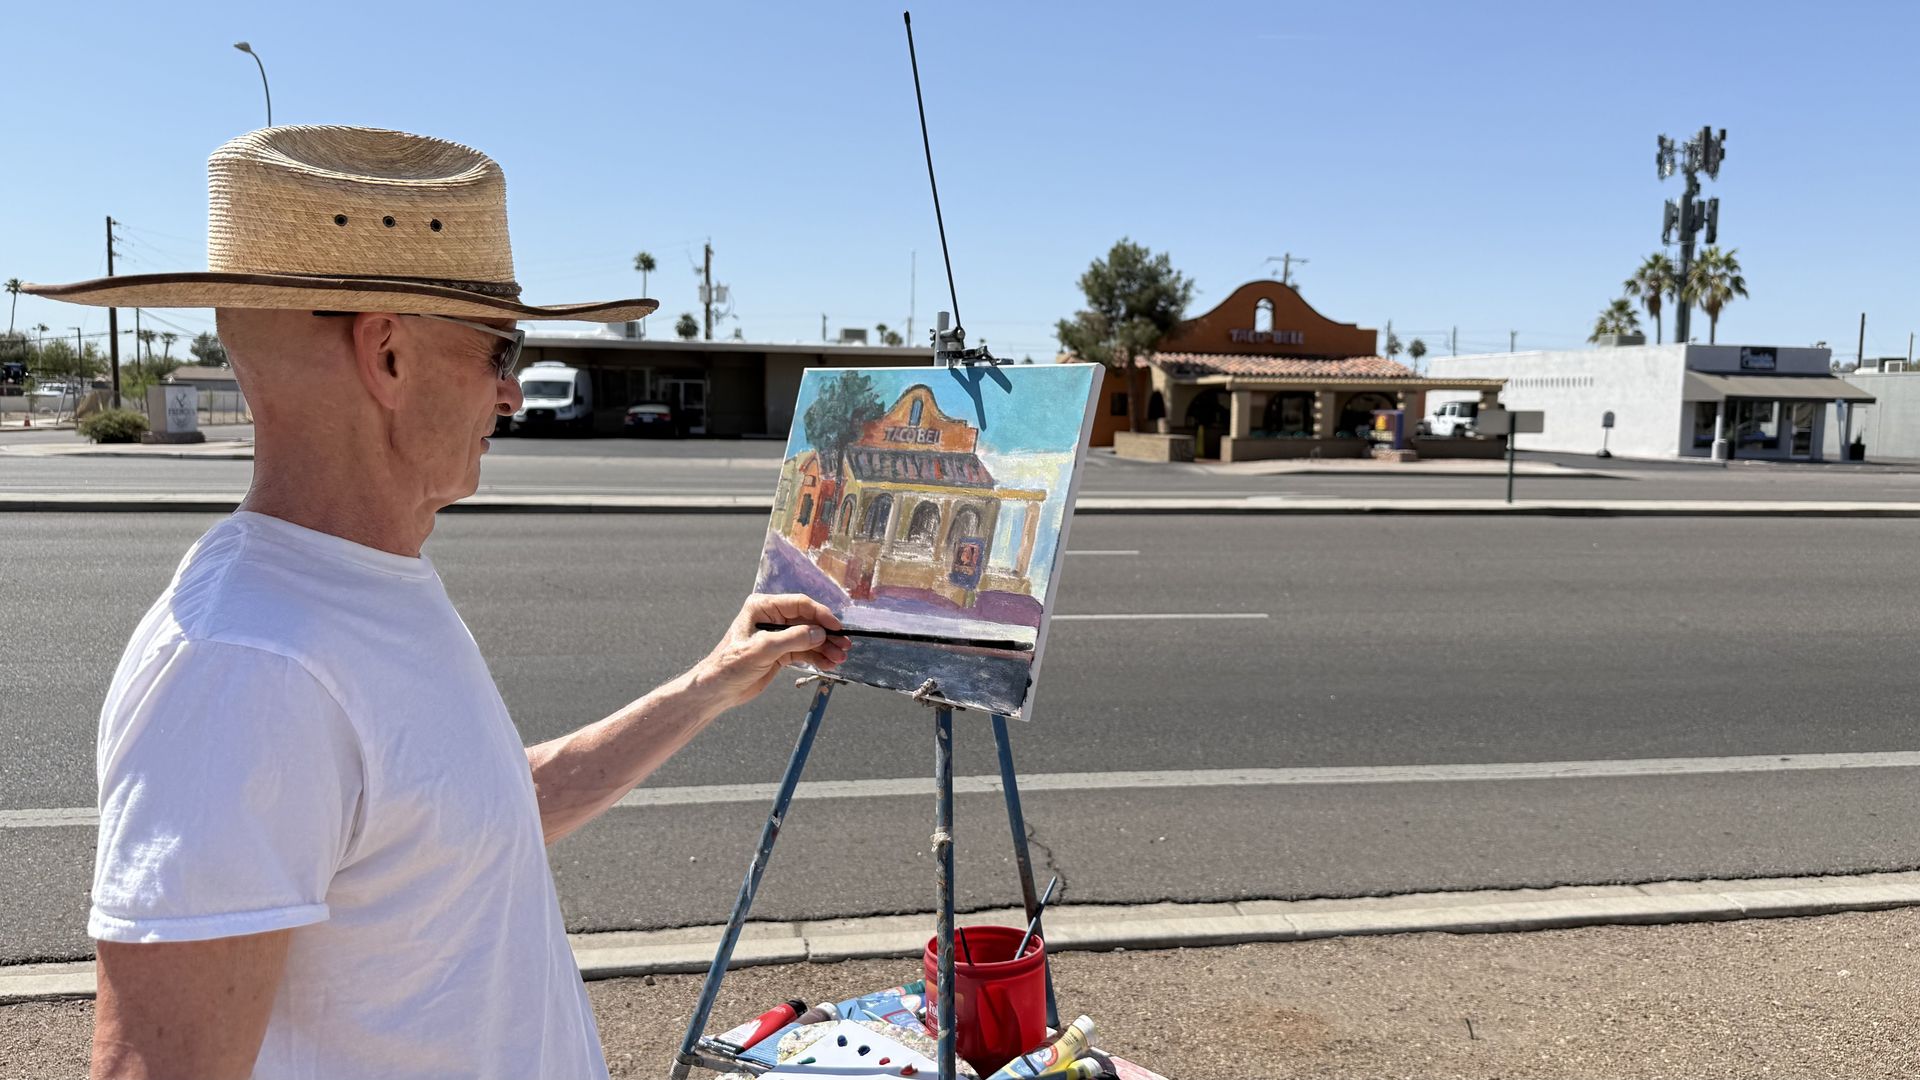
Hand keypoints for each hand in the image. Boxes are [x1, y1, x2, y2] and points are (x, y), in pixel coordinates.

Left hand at [691, 594, 850, 713]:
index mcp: (763, 607)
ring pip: (809, 637)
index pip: (799, 605)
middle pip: (808, 621)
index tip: (837, 628)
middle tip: (844, 646)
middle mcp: (772, 618)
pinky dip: (817, 657)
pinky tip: (828, 664)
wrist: (717, 690)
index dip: (821, 615)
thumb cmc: (730, 665)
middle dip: (827, 634)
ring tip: (839, 659)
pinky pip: (805, 651)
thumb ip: (793, 639)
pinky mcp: (780, 652)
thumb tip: (820, 633)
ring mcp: (778, 635)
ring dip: (825, 648)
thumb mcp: (762, 649)